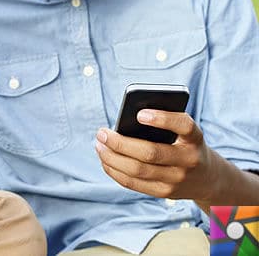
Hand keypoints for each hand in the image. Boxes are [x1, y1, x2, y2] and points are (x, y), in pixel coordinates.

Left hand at [95, 109, 216, 201]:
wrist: (208, 178)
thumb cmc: (185, 145)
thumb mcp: (183, 133)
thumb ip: (162, 124)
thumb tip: (123, 122)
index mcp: (195, 139)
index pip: (184, 126)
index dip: (162, 119)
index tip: (139, 114)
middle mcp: (189, 160)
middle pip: (150, 153)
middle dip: (120, 143)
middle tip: (101, 132)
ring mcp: (177, 180)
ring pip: (137, 170)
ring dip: (112, 157)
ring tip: (99, 145)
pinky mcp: (165, 192)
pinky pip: (134, 183)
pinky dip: (115, 171)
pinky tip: (105, 160)